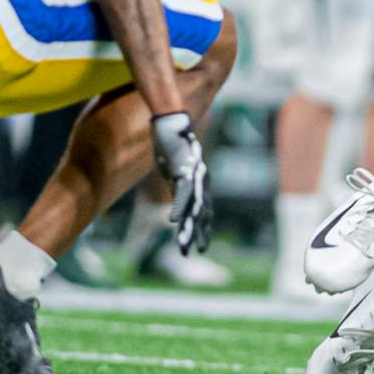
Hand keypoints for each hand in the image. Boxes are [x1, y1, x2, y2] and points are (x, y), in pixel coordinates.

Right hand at [150, 111, 211, 253]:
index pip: (202, 209)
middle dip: (201, 232)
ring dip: (189, 227)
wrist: (171, 122)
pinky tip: (173, 222)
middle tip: (200, 251)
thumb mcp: (171, 166)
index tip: (202, 243)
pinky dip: (178, 208)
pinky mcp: (183, 171)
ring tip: (185, 245)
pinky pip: (181, 193)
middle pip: (201, 212)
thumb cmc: (170, 142)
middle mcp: (199, 182)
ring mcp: (192, 177)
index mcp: (197, 183)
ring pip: (193, 207)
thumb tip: (172, 184)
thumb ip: (174, 178)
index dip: (203, 226)